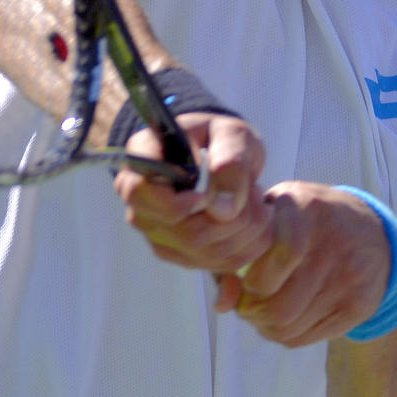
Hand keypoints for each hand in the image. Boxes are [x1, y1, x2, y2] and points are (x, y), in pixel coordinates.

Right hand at [113, 114, 273, 273]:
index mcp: (142, 161)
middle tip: (256, 190)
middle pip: (181, 231)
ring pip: (201, 251)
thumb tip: (222, 209)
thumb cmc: (222, 138)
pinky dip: (248, 247)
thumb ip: (229, 161)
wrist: (224, 157)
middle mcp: (141, 201)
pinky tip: (259, 223)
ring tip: (259, 202)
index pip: (137, 192)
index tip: (210, 194)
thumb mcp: (231, 134)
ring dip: (245, 231)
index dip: (178, 203)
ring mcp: (157, 232)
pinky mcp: (179, 253)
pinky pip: (214, 263)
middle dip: (232, 218)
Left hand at [215, 183, 391, 346]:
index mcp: (306, 207)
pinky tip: (285, 315)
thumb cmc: (304, 222)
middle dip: (252, 310)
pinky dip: (285, 333)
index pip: (280, 254)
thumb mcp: (273, 214)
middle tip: (248, 303)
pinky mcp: (359, 305)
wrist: (373, 232)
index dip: (253, 278)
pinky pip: (305, 337)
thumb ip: (238, 251)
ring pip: (288, 325)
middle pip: (278, 304)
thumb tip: (223, 304)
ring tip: (263, 309)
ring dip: (264, 325)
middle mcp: (333, 242)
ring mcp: (349, 277)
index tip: (245, 277)